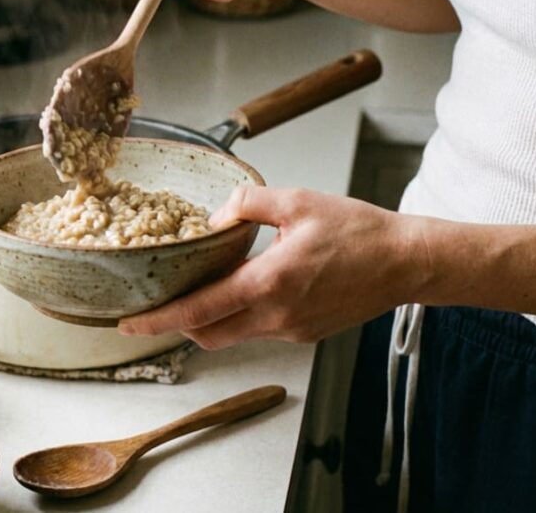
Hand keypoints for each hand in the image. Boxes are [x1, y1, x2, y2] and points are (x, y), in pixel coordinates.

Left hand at [119, 186, 422, 348]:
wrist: (407, 262)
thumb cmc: (359, 230)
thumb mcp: (298, 201)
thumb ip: (248, 203)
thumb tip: (216, 217)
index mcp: (270, 282)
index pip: (199, 310)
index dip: (158, 319)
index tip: (128, 323)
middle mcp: (277, 315)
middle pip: (207, 334)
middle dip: (176, 325)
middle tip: (155, 306)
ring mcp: (291, 329)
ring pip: (233, 334)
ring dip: (209, 319)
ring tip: (197, 290)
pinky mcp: (304, 333)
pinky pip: (259, 329)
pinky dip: (240, 315)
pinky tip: (244, 287)